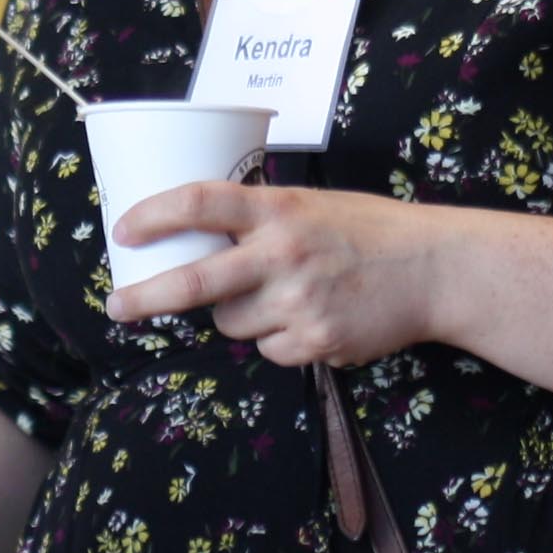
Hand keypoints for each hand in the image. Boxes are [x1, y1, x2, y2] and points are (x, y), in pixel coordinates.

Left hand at [102, 182, 440, 366]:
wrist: (435, 269)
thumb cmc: (369, 231)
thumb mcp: (311, 205)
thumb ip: (259, 217)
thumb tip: (197, 233)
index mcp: (279, 209)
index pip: (201, 202)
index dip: (154, 215)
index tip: (123, 229)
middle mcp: (284, 254)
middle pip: (196, 283)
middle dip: (146, 298)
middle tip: (117, 306)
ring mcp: (299, 301)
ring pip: (230, 324)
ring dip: (237, 315)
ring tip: (279, 295)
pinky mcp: (316, 341)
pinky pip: (268, 350)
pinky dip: (276, 339)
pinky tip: (311, 318)